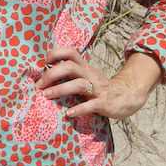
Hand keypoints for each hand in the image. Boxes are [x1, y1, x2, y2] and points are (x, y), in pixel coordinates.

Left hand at [35, 46, 162, 120]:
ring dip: (61, 89)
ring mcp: (97, 89)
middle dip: (52, 74)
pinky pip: (91, 105)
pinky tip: (68, 113)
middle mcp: (90, 75)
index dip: (56, 53)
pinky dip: (79, 109)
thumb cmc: (99, 88)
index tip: (43, 63)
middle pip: (70, 66)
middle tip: (39, 85)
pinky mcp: (104, 103)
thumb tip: (44, 76)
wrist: (126, 96)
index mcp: (84, 68)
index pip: (70, 52)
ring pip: (79, 84)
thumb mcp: (85, 76)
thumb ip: (70, 74)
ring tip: (47, 96)